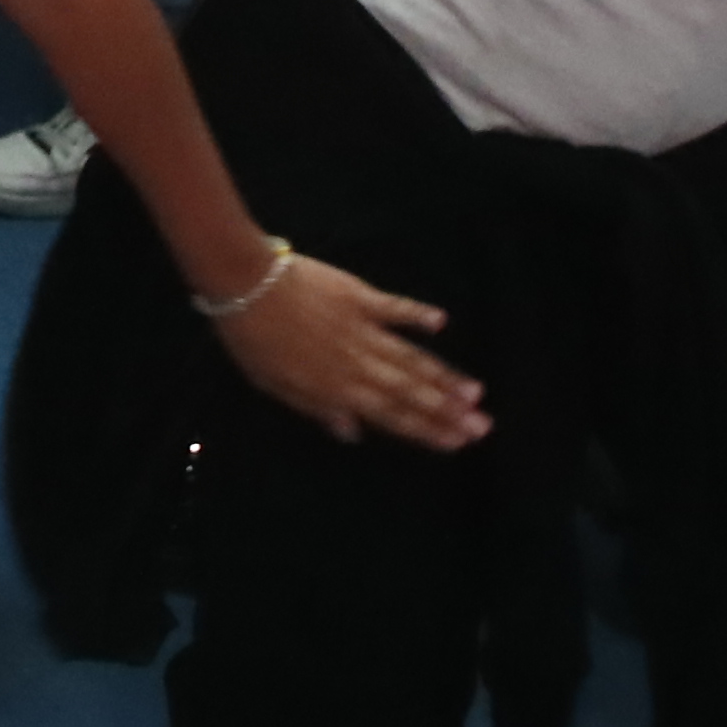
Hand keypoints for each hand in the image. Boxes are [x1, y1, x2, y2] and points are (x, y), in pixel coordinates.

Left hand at [213, 252, 489, 451]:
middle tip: (483, 425)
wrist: (243, 283)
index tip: (456, 443)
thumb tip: (352, 432)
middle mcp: (357, 363)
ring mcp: (361, 328)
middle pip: (410, 391)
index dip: (424, 430)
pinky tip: (441, 322)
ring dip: (444, 375)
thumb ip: (315, 408)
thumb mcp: (273, 383)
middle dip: (447, 410)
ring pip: (411, 357)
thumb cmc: (249, 337)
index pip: (389, 415)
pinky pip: (394, 307)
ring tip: (475, 392)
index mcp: (335, 388)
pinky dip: (418, 314)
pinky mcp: (359, 296)